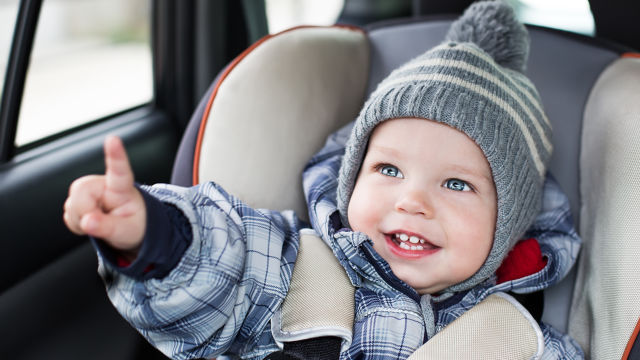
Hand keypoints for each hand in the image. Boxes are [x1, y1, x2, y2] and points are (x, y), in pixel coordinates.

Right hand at [63, 136, 145, 256]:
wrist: (129, 227)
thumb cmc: (132, 225)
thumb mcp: (126, 232)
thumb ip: (108, 228)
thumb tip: (87, 222)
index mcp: (123, 188)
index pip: (119, 170)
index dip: (115, 155)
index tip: (113, 139)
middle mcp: (104, 184)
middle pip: (80, 191)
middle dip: (84, 213)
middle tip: (100, 223)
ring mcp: (89, 190)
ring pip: (71, 204)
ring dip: (81, 220)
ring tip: (99, 222)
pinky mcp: (79, 197)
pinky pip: (68, 213)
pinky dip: (77, 223)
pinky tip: (90, 222)